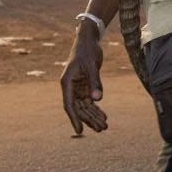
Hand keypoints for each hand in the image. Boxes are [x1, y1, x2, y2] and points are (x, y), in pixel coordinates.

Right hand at [60, 20, 107, 134]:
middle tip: (101, 129)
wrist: (89, 40)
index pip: (70, 105)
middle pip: (79, 108)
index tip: (79, 131)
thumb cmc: (87, 50)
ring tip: (104, 126)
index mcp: (67, 83)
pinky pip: (90, 100)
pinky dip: (96, 108)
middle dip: (90, 119)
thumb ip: (95, 82)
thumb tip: (98, 100)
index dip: (74, 118)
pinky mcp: (85, 85)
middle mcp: (70, 87)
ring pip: (85, 106)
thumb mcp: (91, 66)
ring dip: (94, 116)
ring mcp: (78, 87)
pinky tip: (103, 116)